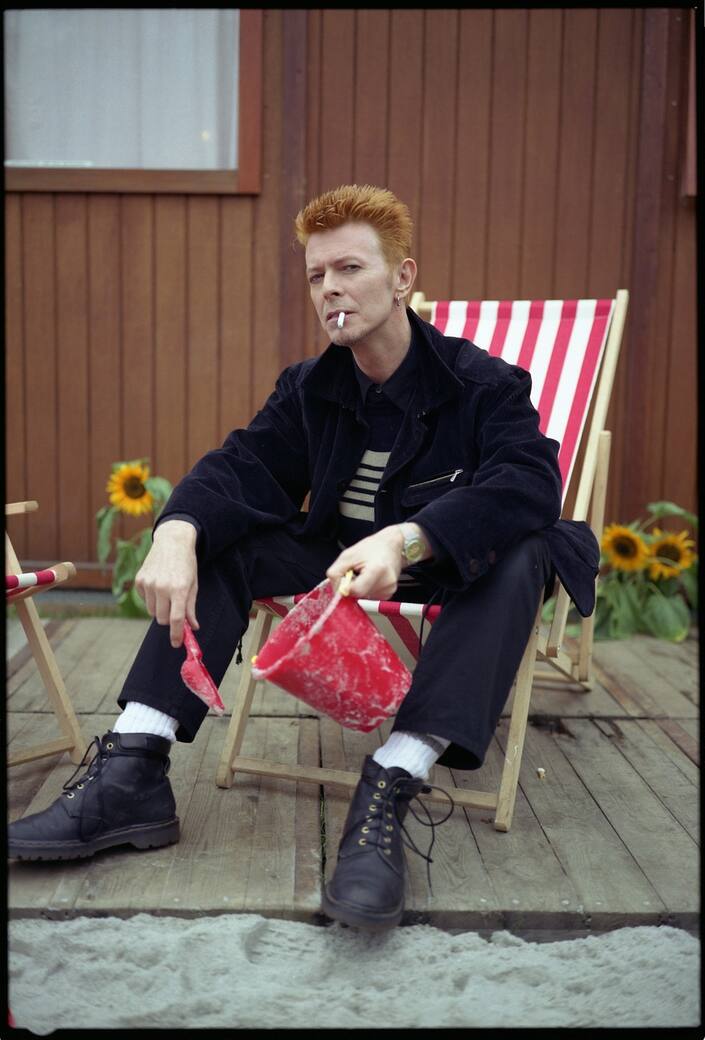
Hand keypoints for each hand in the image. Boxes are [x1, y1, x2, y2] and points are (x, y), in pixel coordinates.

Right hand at [134, 520, 198, 647]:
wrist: (172, 541)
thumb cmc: (186, 564)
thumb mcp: (193, 585)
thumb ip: (191, 608)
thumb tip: (193, 627)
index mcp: (179, 589)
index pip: (176, 619)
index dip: (176, 634)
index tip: (176, 643)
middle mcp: (162, 587)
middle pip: (162, 619)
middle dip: (169, 620)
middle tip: (175, 611)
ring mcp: (149, 583)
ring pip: (152, 611)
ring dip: (160, 609)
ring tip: (167, 594)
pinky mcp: (139, 580)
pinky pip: (145, 600)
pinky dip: (152, 598)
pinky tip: (158, 585)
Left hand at [326, 527, 404, 599]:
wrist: (391, 545)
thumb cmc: (371, 547)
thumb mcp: (347, 555)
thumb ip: (336, 574)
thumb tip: (336, 592)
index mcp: (377, 569)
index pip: (355, 591)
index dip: (346, 587)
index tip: (345, 579)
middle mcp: (386, 582)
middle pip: (358, 596)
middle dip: (352, 587)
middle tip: (356, 573)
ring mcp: (389, 589)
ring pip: (363, 598)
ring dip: (359, 589)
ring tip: (365, 574)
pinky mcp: (389, 594)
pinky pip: (370, 598)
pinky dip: (366, 590)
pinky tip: (370, 579)